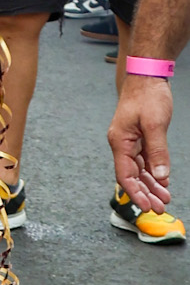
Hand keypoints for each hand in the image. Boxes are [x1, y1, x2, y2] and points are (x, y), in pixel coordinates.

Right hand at [109, 75, 172, 211]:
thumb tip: (161, 176)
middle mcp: (122, 144)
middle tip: (160, 208)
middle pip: (132, 176)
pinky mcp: (140, 138)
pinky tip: (162, 182)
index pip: (125, 175)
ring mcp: (131, 141)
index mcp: (120, 141)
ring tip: (165, 199)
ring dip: (151, 185)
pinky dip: (154, 172)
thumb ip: (157, 151)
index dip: (135, 193)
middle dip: (146, 193)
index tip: (147, 207)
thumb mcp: (154, 123)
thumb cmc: (147, 95)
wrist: (146, 76)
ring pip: (140, 170)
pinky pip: (145, 161)